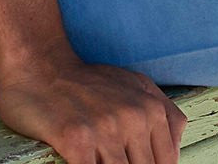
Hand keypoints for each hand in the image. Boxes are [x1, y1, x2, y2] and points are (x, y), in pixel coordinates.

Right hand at [0, 48, 187, 163]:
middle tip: (113, 158)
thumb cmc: (85, 81)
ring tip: (100, 159)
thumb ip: (164, 113)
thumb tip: (178, 150)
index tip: (133, 162)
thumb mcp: (135, 84)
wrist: (39, 65)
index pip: (166, 163)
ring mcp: (106, 130)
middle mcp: (134, 118)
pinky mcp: (78, 142)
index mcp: (151, 109)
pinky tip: (84, 163)